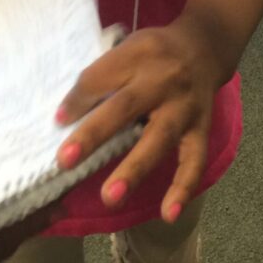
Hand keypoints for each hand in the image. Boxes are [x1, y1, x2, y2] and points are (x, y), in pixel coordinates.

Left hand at [55, 20, 225, 223]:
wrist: (204, 47)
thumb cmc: (154, 52)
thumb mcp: (128, 48)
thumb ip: (103, 75)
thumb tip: (67, 116)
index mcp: (138, 54)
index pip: (101, 76)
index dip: (77, 100)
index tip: (58, 122)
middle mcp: (163, 79)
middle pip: (125, 107)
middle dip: (94, 135)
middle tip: (65, 161)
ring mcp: (185, 106)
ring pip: (159, 139)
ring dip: (134, 170)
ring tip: (110, 196)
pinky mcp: (202, 128)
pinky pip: (194, 161)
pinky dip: (182, 189)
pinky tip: (168, 215)